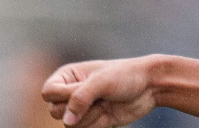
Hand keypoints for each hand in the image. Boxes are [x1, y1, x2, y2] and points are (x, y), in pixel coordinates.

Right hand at [41, 56, 158, 127]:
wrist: (150, 87)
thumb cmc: (126, 76)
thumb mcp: (102, 82)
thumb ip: (80, 99)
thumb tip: (66, 121)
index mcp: (68, 75)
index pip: (48, 92)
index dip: (64, 95)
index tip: (84, 87)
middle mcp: (70, 92)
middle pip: (55, 111)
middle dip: (79, 107)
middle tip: (99, 96)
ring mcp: (81, 108)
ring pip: (69, 125)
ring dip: (91, 116)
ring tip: (106, 102)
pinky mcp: (91, 121)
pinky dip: (97, 124)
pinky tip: (109, 112)